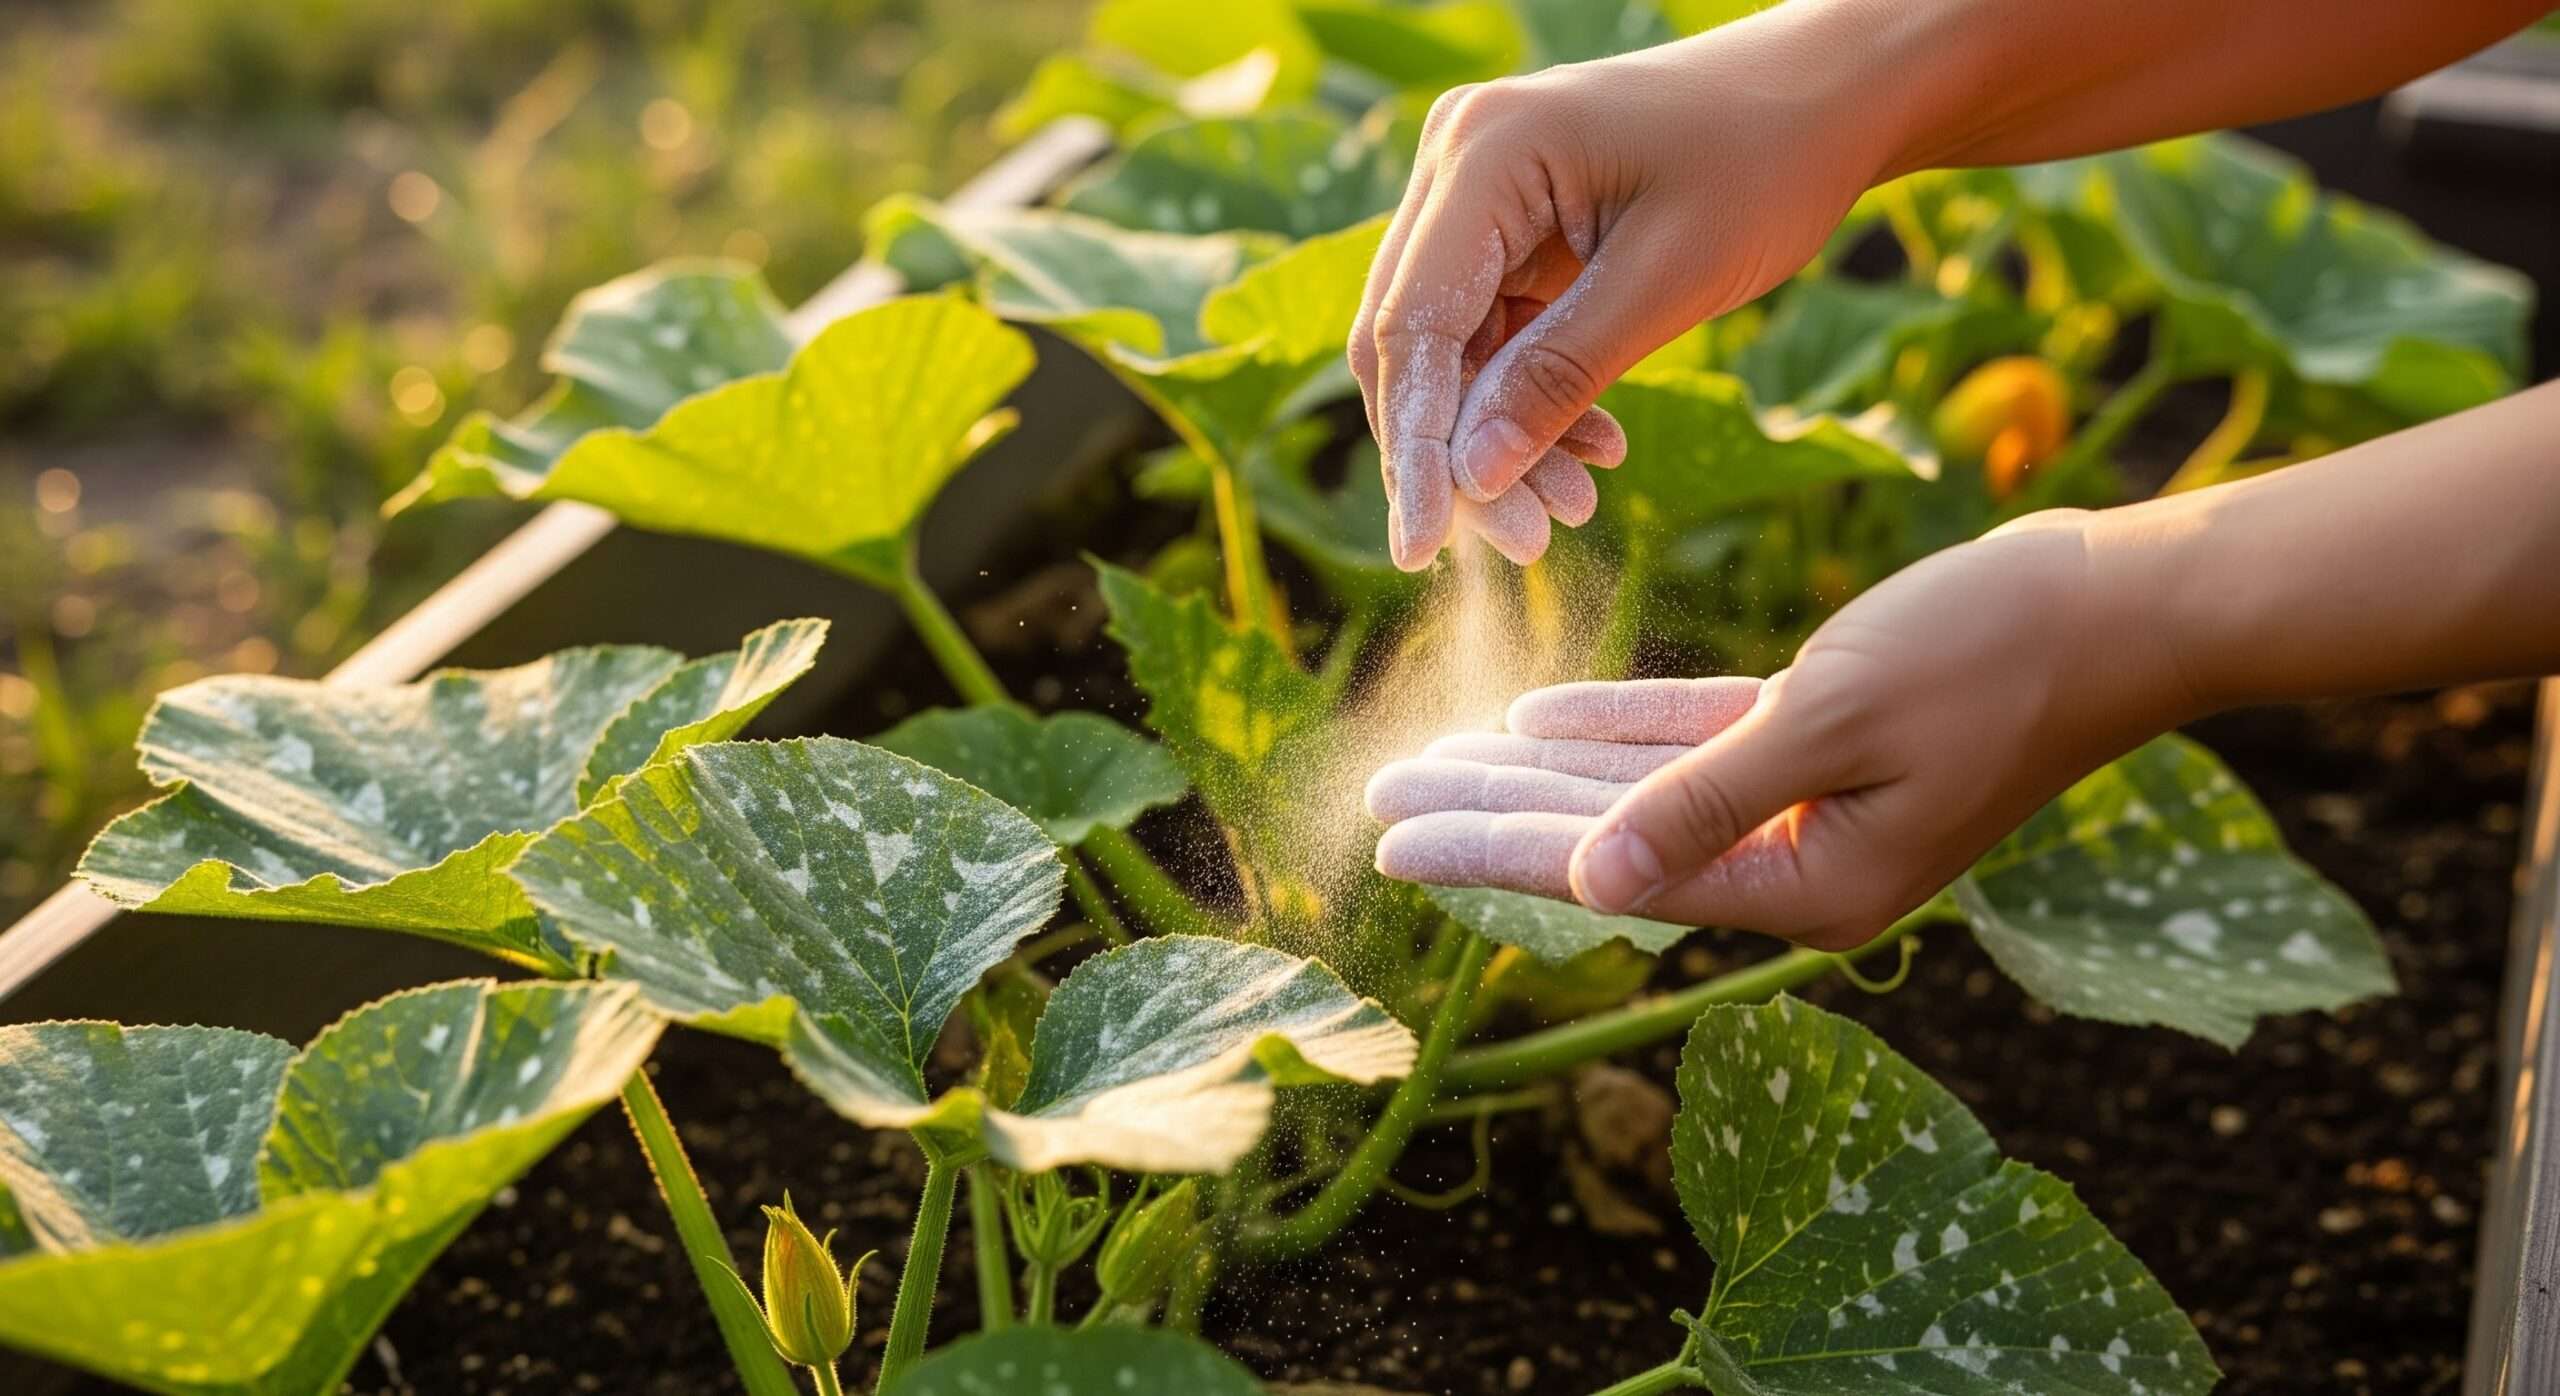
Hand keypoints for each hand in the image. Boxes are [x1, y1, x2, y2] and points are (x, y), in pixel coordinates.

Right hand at [1349, 9, 1899, 569]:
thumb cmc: (1766, 160)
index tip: (1420, 549)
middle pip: (1413, 342)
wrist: (1830, 94)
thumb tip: (1471, 480)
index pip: (1410, 325)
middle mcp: (1458, 164)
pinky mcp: (1512, 224)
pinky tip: (1595, 448)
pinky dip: (1536, 398)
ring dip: (1502, 437)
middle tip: (1526, 544)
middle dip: (1460, 454)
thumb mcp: (1669, 281)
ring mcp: (1480, 192)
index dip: (1412, 446)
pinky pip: (1497, 333)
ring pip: (1453, 349)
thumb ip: (1559, 377)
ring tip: (1574, 509)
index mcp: (1485, 154)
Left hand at [1365, 511, 2201, 947]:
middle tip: (1380, 798)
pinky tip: (1533, 721)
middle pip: (1609, 840)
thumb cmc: (1989, 653)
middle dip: (1491, 816)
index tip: (1391, 842)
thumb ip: (1702, 800)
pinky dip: (1618, 730)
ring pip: (1639, 788)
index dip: (1492, 853)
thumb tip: (1592, 884)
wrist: (2120, 602)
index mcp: (1806, 886)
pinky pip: (1693, 742)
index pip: (1612, 873)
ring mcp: (1810, 804)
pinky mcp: (1821, 737)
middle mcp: (1798, 862)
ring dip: (1536, 772)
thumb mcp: (1831, 721)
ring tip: (1430, 762)